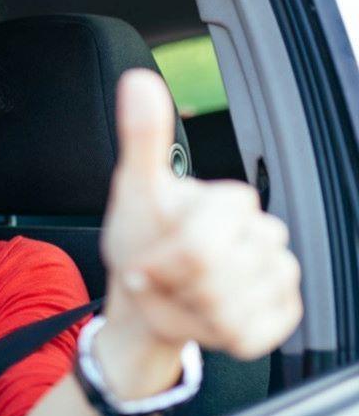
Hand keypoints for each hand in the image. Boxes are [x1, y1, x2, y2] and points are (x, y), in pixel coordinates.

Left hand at [100, 69, 302, 363]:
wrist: (148, 296)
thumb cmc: (141, 241)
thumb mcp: (133, 192)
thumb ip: (141, 138)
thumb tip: (137, 80)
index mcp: (232, 202)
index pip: (198, 249)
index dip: (160, 265)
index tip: (142, 263)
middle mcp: (266, 235)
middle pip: (216, 282)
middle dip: (171, 291)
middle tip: (157, 281)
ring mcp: (279, 275)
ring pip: (231, 312)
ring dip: (186, 314)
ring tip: (175, 297)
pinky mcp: (282, 314)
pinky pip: (249, 335)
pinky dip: (212, 336)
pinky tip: (199, 318)